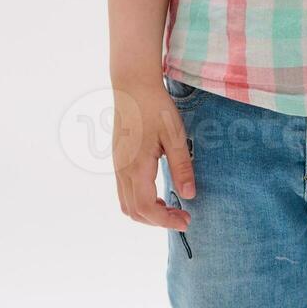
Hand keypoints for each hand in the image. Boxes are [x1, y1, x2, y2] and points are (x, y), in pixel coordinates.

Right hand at [112, 75, 194, 230]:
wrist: (132, 87)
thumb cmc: (156, 109)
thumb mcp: (175, 136)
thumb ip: (182, 167)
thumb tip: (189, 195)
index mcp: (136, 167)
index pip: (146, 208)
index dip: (166, 220)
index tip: (187, 220)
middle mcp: (122, 171)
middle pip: (134, 212)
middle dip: (158, 220)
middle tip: (184, 217)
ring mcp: (117, 167)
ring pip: (126, 204)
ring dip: (148, 213)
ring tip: (172, 208)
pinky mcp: (118, 161)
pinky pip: (124, 192)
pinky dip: (141, 202)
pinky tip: (160, 194)